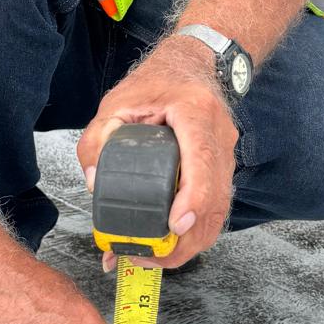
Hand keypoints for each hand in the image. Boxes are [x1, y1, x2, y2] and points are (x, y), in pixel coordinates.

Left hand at [77, 37, 238, 272]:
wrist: (194, 65)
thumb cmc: (158, 81)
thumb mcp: (116, 102)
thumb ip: (98, 140)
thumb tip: (96, 183)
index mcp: (195, 114)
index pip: (202, 163)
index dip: (193, 199)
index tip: (175, 225)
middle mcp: (219, 137)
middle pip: (214, 200)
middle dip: (185, 239)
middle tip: (151, 258)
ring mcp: (227, 156)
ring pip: (218, 212)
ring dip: (190, 243)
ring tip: (155, 259)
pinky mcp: (224, 171)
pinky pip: (216, 209)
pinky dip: (194, 233)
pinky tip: (169, 246)